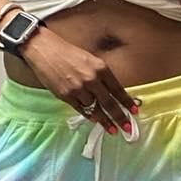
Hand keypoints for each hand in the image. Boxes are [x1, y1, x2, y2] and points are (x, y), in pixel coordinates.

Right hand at [18, 28, 138, 132]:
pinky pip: (81, 110)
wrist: (45, 50)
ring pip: (95, 109)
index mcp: (100, 68)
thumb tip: (112, 93)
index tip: (135, 111)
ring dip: (105, 121)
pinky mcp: (66, 95)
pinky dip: (90, 117)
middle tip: (128, 128)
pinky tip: (96, 121)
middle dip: (120, 117)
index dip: (127, 102)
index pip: (118, 89)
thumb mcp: (90, 60)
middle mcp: (91, 79)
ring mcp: (78, 89)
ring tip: (112, 130)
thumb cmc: (68, 53)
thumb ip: (101, 76)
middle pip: (109, 103)